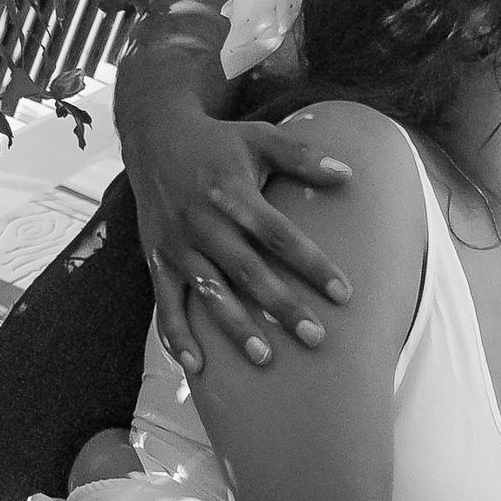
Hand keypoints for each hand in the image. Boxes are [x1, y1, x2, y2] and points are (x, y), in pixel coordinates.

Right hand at [127, 111, 354, 371]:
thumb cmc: (218, 142)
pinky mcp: (157, 259)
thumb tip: (348, 174)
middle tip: (316, 337)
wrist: (152, 134)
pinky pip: (165, 302)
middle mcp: (204, 222)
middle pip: (249, 271)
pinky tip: (195, 366)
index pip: (279, 235)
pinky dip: (175, 334)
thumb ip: (303, 157)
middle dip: (282, 306)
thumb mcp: (261, 137)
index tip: (344, 293)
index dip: (312, 264)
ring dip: (236, 327)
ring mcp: (178, 245)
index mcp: (233, 194)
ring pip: (210, 293)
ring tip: (265, 359)